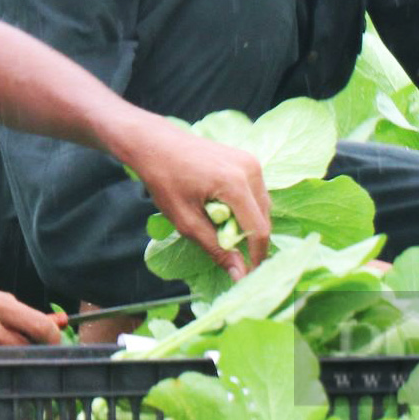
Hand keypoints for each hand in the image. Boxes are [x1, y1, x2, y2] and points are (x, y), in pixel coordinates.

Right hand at [0, 281, 61, 381]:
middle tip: (34, 357)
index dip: (52, 338)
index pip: (41, 325)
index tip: (53, 343)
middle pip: (31, 348)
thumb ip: (1, 305)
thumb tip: (36, 315)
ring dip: (12, 364)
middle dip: (37, 353)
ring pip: (10, 364)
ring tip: (0, 360)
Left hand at [113, 115, 271, 280]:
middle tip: (231, 255)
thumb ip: (216, 248)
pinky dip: (246, 208)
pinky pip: (255, 192)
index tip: (247, 275)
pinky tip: (224, 213)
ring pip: (262, 206)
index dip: (256, 257)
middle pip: (264, 218)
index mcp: (235, 184)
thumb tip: (240, 275)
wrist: (155, 143)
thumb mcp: (186, 220)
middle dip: (251, 241)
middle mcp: (250, 169)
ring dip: (249, 224)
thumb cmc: (164, 179)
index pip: (259, 230)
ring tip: (223, 232)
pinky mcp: (247, 159)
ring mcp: (250, 161)